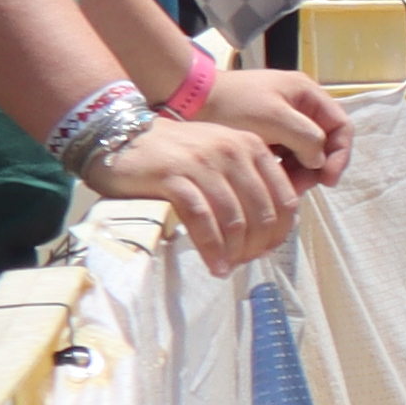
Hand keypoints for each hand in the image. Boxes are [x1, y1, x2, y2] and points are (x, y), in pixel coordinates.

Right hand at [81, 113, 298, 271]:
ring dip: (235, 251)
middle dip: (258, 245)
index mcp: (252, 147)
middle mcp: (232, 151)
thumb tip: (274, 223)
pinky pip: (202, 219)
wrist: (120, 136)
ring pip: (234, 218)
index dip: (281, 231)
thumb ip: (249, 179)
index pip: (284, 198)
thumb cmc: (175, 152)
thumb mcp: (221, 155)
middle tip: (245, 263)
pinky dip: (212, 247)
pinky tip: (215, 265)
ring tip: (229, 268)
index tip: (267, 250)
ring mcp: (203, 163)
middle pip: (262, 212)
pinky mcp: (174, 177)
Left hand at [206, 60, 354, 187]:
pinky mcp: (267, 133)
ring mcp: (283, 120)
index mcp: (308, 94)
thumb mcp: (274, 119)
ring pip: (304, 152)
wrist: (189, 99)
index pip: (341, 126)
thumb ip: (306, 138)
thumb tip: (319, 160)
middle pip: (324, 142)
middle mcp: (300, 106)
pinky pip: (285, 155)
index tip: (327, 179)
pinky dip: (283, 169)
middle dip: (316, 167)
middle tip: (300, 189)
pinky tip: (272, 181)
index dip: (340, 154)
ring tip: (284, 189)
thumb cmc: (233, 104)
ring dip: (299, 172)